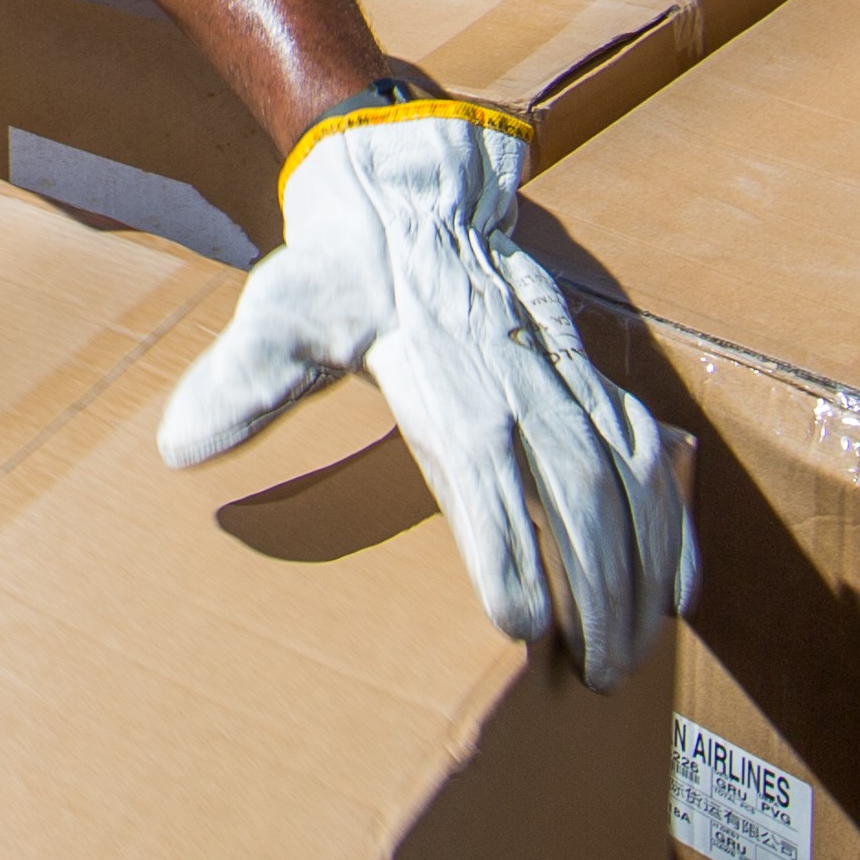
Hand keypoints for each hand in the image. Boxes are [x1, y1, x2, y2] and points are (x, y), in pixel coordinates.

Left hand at [157, 99, 692, 690]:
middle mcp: (516, 380)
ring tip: (638, 652)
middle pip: (577, 492)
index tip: (519, 625)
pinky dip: (671, 518)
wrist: (407, 186)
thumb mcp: (281, 313)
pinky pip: (647, 449)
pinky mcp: (586, 373)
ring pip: (626, 477)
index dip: (506, 547)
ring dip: (641, 566)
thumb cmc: (340, 265)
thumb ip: (243, 381)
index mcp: (442, 377)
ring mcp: (562, 376)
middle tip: (595, 674)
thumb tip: (180, 447)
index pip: (485, 473)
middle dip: (594, 588)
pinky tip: (678, 584)